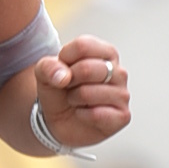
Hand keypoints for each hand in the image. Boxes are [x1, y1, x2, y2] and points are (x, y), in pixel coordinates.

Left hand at [30, 31, 128, 148]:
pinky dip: (82, 116)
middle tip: (69, 88)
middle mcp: (119, 71)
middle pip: (86, 68)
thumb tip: (64, 76)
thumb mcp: (45, 74)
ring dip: (74, 99)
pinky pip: (96, 115)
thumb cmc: (59, 92)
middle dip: (68, 81)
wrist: (60, 121)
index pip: (82, 46)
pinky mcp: (123, 116)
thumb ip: (48, 67)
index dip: (64, 60)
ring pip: (88, 93)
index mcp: (106, 52)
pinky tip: (85, 114)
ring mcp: (123, 94)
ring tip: (77, 101)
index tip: (64, 70)